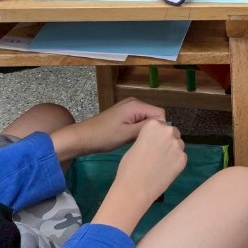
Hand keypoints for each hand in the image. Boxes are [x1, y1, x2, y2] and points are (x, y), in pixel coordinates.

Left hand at [49, 98, 163, 160]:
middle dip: (154, 130)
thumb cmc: (105, 136)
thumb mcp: (127, 134)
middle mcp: (135, 103)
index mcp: (136, 105)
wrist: (83, 137)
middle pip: (154, 116)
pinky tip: (134, 140)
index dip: (160, 129)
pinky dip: (139, 130)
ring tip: (142, 144)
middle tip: (149, 145)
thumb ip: (146, 129)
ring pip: (147, 119)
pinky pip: (139, 121)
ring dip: (146, 131)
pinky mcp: (124, 114)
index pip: (160, 114)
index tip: (156, 143)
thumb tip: (164, 129)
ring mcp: (129, 108)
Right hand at [114, 120, 186, 203]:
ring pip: (178, 145)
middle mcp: (168, 131)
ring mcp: (177, 145)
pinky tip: (166, 171)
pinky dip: (176, 163)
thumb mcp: (136, 144)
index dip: (157, 135)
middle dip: (168, 140)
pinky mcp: (183, 159)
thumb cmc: (129, 166)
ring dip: (173, 151)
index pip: (161, 124)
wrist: (135, 188)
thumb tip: (156, 141)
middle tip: (159, 154)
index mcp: (153, 125)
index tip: (153, 143)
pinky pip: (181, 157)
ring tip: (162, 164)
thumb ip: (149, 138)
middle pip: (172, 132)